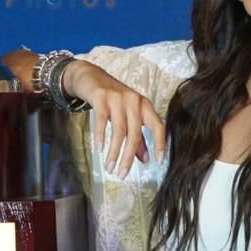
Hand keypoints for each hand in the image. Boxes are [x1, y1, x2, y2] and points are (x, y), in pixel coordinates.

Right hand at [60, 61, 165, 176]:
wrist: (91, 76)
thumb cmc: (112, 99)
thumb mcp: (128, 115)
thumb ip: (138, 137)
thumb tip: (146, 159)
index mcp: (144, 105)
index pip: (158, 126)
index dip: (159, 144)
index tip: (158, 162)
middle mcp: (134, 100)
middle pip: (135, 133)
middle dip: (128, 156)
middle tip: (122, 174)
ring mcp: (117, 97)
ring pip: (119, 130)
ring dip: (114, 151)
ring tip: (109, 167)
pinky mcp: (101, 96)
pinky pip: (101, 119)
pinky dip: (100, 136)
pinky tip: (99, 148)